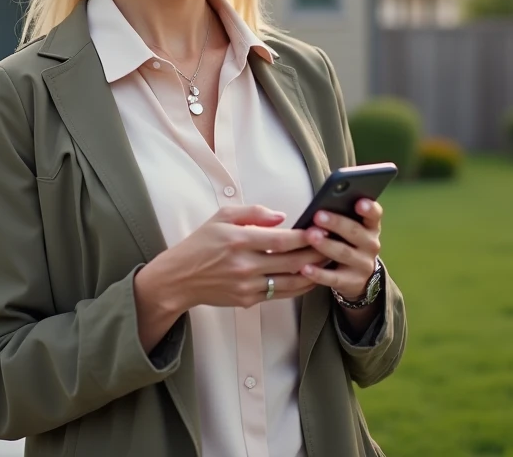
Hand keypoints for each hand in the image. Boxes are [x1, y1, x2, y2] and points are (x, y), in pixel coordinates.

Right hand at [142, 205, 323, 311]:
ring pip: (290, 282)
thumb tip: (282, 217)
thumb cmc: (200, 244)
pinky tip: (311, 277)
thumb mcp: (221, 217)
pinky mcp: (248, 300)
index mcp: (238, 240)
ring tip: (329, 262)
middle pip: (291, 261)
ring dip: (313, 272)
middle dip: (316, 254)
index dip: (304, 237)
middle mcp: (244, 265)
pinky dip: (299, 286)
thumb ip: (253, 212)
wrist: (179, 279)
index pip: (280, 240)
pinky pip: (280, 294)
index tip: (320, 230)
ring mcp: (247, 286)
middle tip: (334, 245)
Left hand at [299, 198, 382, 301]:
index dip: (368, 208)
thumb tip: (319, 207)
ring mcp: (364, 265)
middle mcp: (371, 245)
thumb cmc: (348, 244)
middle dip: (336, 223)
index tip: (359, 202)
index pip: (374, 215)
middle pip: (355, 232)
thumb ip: (341, 218)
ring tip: (310, 236)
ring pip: (344, 253)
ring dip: (326, 245)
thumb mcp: (351, 231)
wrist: (358, 277)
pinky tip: (305, 268)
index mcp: (370, 228)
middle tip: (318, 216)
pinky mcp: (353, 282)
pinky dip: (319, 274)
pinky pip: (334, 278)